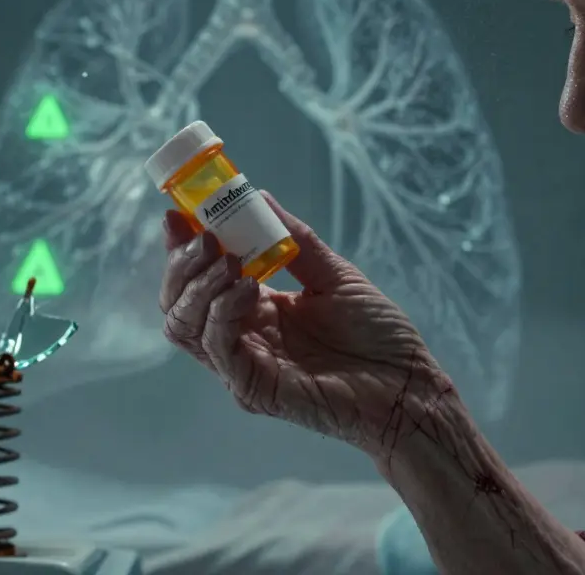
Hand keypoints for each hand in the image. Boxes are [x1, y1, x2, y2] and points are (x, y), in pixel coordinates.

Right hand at [158, 192, 452, 455]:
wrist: (407, 384)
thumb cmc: (377, 335)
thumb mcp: (334, 276)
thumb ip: (294, 242)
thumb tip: (259, 196)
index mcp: (254, 311)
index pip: (197, 281)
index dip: (180, 250)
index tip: (177, 215)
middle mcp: (240, 338)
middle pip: (178, 304)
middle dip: (182, 265)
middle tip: (206, 238)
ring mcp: (242, 366)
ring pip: (185, 325)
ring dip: (198, 286)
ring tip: (229, 260)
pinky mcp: (253, 388)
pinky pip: (218, 348)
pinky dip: (222, 312)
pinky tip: (249, 289)